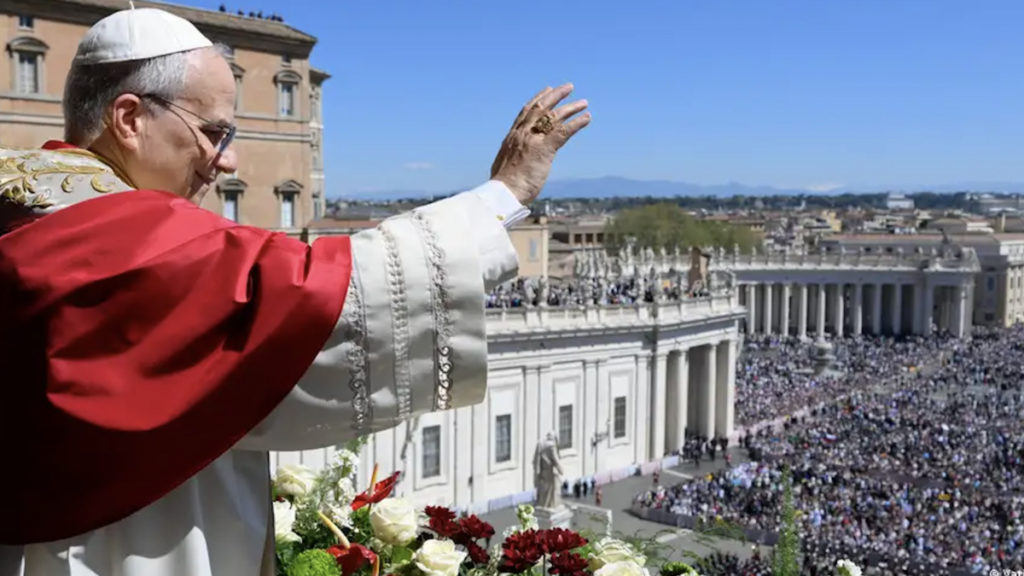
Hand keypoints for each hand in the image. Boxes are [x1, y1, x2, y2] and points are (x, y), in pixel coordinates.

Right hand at [490, 83, 589, 204]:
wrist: (503, 192)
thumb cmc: (503, 186)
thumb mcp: (503, 165)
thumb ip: (510, 157)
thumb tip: (511, 162)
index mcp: (512, 136)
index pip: (525, 112)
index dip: (537, 99)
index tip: (546, 91)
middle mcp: (522, 133)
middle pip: (540, 107)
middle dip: (555, 95)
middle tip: (568, 87)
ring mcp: (533, 140)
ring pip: (554, 116)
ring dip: (570, 107)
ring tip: (583, 102)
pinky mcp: (545, 149)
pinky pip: (564, 131)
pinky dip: (577, 123)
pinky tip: (587, 118)